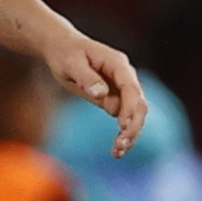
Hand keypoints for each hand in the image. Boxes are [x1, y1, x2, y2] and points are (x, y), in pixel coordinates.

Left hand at [48, 33, 146, 154]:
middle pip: (139, 103)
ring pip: (135, 113)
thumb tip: (102, 93)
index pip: (131, 87)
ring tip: (117, 152)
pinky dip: (123, 133)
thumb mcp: (71, 63)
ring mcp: (122, 88)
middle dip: (133, 126)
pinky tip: (116, 149)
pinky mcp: (116, 98)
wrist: (62, 48)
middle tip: (121, 146)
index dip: (130, 107)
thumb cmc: (65, 53)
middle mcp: (125, 76)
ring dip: (130, 133)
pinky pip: (124, 117)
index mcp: (117, 64)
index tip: (123, 126)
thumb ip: (87, 77)